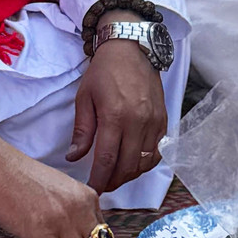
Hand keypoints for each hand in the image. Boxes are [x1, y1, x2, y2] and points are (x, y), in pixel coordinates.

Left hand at [68, 38, 167, 193]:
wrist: (132, 48)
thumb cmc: (104, 71)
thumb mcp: (85, 98)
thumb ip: (82, 130)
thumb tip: (74, 157)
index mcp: (115, 116)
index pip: (107, 160)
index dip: (99, 180)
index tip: (91, 190)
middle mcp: (138, 122)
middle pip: (128, 166)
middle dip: (113, 182)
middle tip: (102, 186)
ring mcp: (154, 122)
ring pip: (144, 163)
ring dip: (129, 175)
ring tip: (115, 176)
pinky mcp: (164, 120)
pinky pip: (157, 152)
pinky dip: (145, 163)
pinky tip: (133, 162)